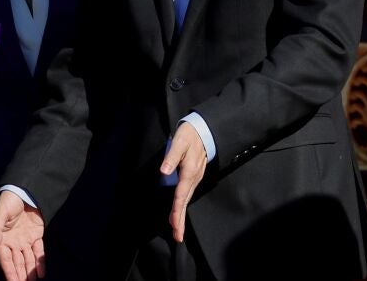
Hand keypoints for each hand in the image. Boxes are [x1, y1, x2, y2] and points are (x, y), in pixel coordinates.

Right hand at [0, 191, 45, 280]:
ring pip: (27, 260)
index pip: (5, 259)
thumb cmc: (8, 200)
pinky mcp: (36, 236)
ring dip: (29, 272)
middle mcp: (13, 242)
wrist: (25, 190)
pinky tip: (41, 274)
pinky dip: (40, 263)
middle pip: (16, 262)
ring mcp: (24, 240)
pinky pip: (38, 252)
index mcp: (2, 238)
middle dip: (20, 275)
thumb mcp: (0, 213)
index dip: (9, 271)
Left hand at [161, 122, 207, 242]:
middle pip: (185, 202)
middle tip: (177, 237)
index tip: (174, 225)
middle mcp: (193, 179)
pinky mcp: (193, 177)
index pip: (180, 195)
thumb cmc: (189, 135)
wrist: (203, 130)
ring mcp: (194, 179)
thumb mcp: (179, 142)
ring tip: (177, 230)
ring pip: (186, 200)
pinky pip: (187, 195)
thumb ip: (171, 156)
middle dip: (180, 220)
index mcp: (188, 172)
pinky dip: (182, 205)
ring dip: (181, 215)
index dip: (176, 210)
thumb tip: (163, 171)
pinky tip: (179, 212)